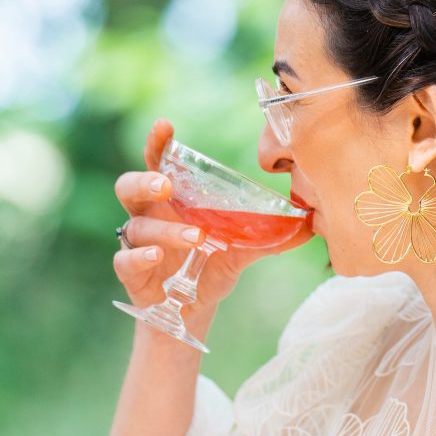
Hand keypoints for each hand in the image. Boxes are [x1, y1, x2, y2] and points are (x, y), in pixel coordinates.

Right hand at [113, 119, 313, 314]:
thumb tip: (309, 225)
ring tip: (197, 238)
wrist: (193, 309)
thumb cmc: (211, 266)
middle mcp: (150, 216)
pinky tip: (158, 257)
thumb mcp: (242, 249)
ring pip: (137, 227)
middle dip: (145, 181)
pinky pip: (125, 260)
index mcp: (173, 201)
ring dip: (166, 230)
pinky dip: (140, 257)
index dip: (158, 144)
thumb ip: (270, 236)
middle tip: (167, 185)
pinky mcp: (133, 273)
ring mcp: (137, 244)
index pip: (158, 164)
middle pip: (129, 187)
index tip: (165, 126)